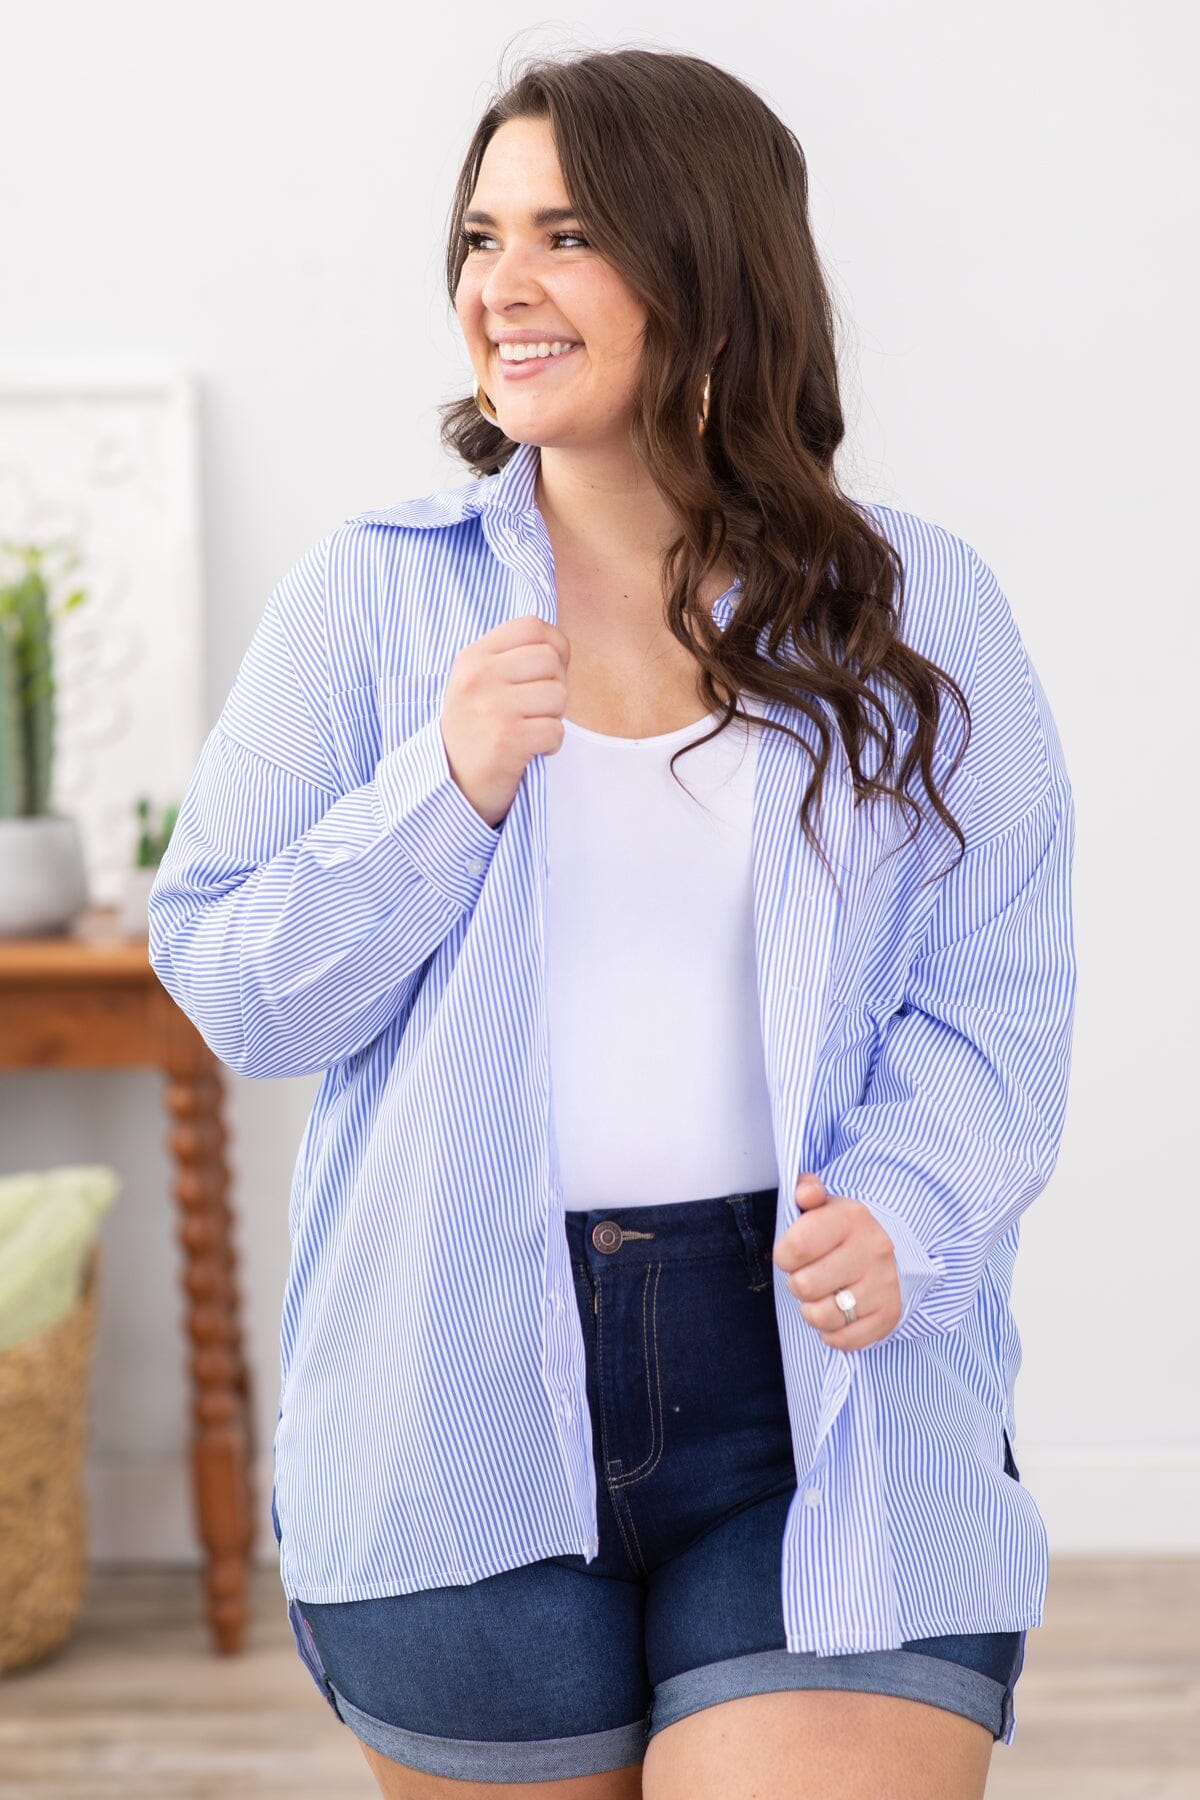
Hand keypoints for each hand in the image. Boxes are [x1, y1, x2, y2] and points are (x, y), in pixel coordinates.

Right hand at [439, 615, 570, 827]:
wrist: (450, 784)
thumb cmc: (475, 731)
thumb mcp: (478, 683)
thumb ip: (511, 659)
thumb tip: (561, 647)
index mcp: (473, 657)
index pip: (532, 626)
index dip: (554, 647)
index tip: (546, 673)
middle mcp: (479, 677)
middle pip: (551, 660)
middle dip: (554, 686)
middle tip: (534, 710)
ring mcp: (491, 708)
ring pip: (558, 695)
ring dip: (552, 718)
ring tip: (528, 730)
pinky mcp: (507, 740)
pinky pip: (556, 730)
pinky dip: (550, 745)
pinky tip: (529, 750)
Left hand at [771, 1173, 901, 1349]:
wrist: (888, 1249)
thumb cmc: (841, 1229)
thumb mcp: (824, 1203)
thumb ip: (808, 1190)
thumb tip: (805, 1191)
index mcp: (852, 1217)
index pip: (794, 1248)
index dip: (784, 1256)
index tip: (792, 1254)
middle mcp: (873, 1250)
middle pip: (804, 1286)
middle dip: (798, 1283)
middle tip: (809, 1275)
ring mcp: (884, 1285)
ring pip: (822, 1316)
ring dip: (812, 1311)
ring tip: (821, 1296)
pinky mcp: (889, 1315)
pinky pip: (843, 1340)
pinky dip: (832, 1332)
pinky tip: (836, 1313)